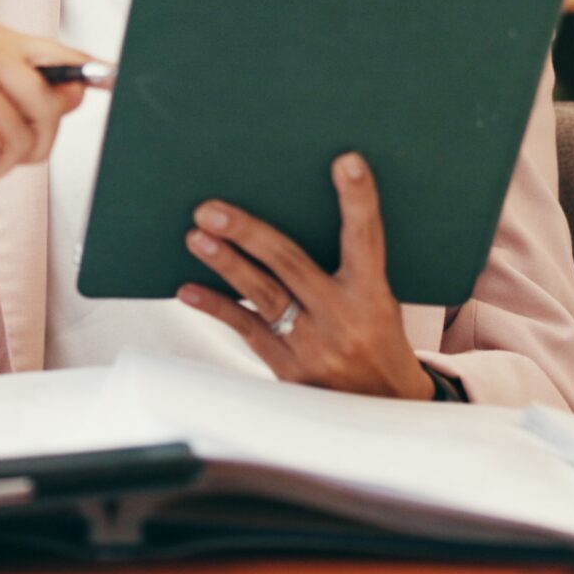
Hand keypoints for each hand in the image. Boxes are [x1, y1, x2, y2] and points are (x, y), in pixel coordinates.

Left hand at [177, 152, 436, 400]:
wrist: (384, 411)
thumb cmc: (379, 342)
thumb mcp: (380, 302)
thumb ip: (347, 267)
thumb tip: (288, 223)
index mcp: (373, 296)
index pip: (367, 238)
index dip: (359, 200)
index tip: (347, 162)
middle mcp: (343, 319)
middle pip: (290, 264)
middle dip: (248, 233)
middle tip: (211, 208)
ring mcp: (313, 348)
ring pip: (262, 296)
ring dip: (225, 264)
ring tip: (196, 237)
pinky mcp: (290, 371)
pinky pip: (247, 330)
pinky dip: (216, 307)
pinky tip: (188, 289)